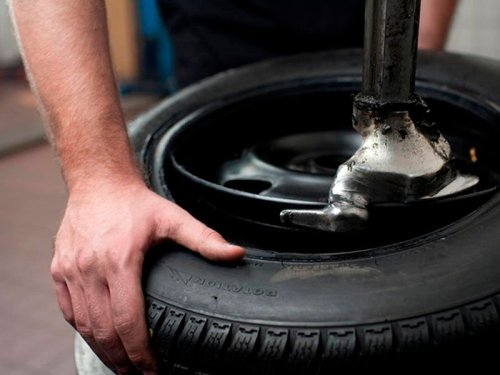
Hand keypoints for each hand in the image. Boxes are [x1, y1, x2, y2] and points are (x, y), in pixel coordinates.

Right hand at [50, 178, 243, 373]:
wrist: (98, 182)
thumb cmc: (135, 203)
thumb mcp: (173, 218)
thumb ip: (204, 239)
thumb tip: (236, 254)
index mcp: (120, 261)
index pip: (128, 320)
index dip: (140, 353)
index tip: (152, 370)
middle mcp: (90, 269)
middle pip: (104, 331)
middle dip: (123, 361)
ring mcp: (71, 271)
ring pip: (84, 326)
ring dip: (103, 351)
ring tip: (121, 366)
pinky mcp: (59, 270)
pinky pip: (69, 311)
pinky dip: (84, 331)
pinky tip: (99, 340)